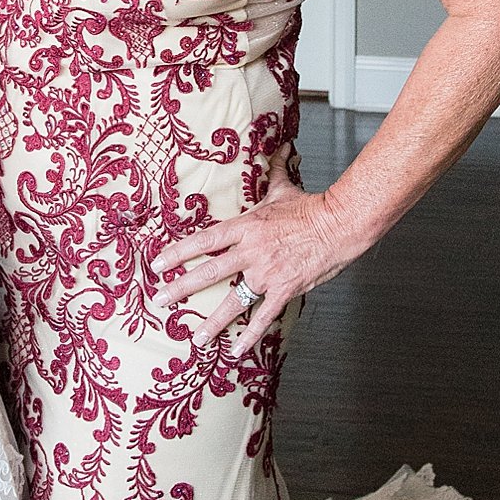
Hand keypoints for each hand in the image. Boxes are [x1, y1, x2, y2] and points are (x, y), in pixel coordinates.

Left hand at [152, 174, 349, 356]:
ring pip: (233, 301)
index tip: (158, 263)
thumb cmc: (312, 207)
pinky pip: (263, 316)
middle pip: (209, 273)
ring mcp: (267, 273)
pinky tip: (236, 350)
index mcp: (246, 227)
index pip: (204, 241)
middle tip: (160, 300)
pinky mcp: (285, 290)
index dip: (178, 252)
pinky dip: (250, 335)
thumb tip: (275, 149)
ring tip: (196, 338)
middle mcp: (251, 252)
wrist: (341, 224)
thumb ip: (272, 172)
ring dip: (212, 322)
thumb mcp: (284, 188)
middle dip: (181, 288)